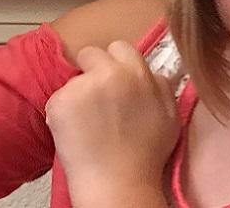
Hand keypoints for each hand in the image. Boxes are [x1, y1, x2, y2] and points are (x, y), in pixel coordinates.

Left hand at [46, 41, 177, 206]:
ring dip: (79, 94)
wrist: (117, 183)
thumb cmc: (146, 155)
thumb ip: (162, 87)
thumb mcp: (171, 115)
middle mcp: (110, 73)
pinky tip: (76, 132)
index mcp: (139, 73)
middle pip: (92, 54)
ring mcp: (82, 87)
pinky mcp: (59, 102)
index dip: (116, 64)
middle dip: (93, 70)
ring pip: (74, 80)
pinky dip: (63, 113)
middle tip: (96, 99)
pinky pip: (58, 98)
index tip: (115, 83)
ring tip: (88, 124)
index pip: (120, 47)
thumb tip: (153, 72)